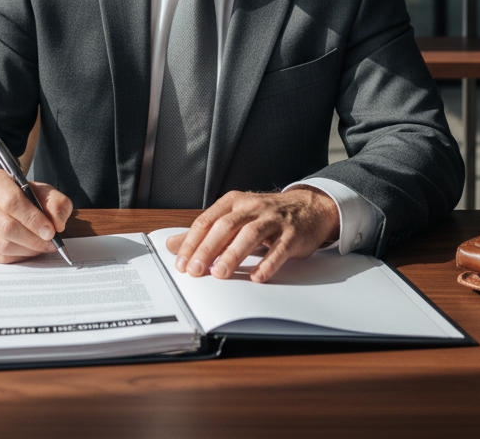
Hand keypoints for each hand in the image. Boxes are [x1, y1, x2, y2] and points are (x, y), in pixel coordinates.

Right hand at [0, 169, 72, 264]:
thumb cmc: (18, 195)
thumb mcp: (39, 190)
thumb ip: (55, 202)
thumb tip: (58, 224)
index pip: (12, 202)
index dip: (33, 219)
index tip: (51, 231)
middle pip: (7, 226)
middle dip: (33, 239)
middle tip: (51, 243)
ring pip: (2, 245)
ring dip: (28, 250)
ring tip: (42, 247)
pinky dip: (18, 257)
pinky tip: (28, 250)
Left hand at [164, 186, 340, 283]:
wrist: (307, 207)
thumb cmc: (265, 214)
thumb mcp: (233, 217)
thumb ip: (204, 231)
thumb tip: (172, 244)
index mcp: (233, 202)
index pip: (207, 220)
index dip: (192, 242)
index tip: (181, 262)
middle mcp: (251, 207)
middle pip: (225, 227)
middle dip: (208, 249)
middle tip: (195, 270)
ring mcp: (272, 220)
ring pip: (250, 235)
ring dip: (233, 255)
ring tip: (219, 274)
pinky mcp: (291, 234)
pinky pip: (279, 249)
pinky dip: (268, 263)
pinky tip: (257, 277)